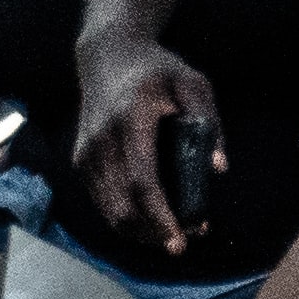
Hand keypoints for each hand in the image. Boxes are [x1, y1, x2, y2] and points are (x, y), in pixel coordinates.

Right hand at [74, 35, 220, 254]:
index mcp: (130, 121)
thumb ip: (209, 120)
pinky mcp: (80, 158)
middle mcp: (102, 139)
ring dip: (137, 231)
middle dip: (151, 233)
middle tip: (181, 244)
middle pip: (122, 204)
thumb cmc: (157, 70)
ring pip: (108, 208)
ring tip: (166, 236)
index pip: (142, 181)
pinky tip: (145, 222)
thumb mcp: (192, 82)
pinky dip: (121, 219)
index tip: (182, 240)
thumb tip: (218, 168)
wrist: (107, 54)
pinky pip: (99, 200)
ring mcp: (86, 149)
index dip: (161, 217)